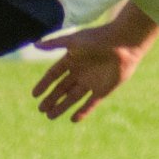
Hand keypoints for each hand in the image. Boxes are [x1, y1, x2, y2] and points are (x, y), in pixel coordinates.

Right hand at [32, 17, 152, 121]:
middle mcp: (79, 73)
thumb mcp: (73, 41)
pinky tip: (73, 119)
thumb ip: (54, 44)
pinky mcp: (103, 90)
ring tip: (50, 117)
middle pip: (61, 89)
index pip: (53, 76)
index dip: (44, 85)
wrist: (123, 44)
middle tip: (41, 110)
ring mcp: (91, 82)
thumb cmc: (97, 39)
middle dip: (51, 99)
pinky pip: (91, 103)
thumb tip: (35, 45)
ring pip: (73, 98)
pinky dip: (83, 111)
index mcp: (70, 60)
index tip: (34, 95)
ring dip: (62, 107)